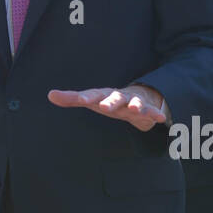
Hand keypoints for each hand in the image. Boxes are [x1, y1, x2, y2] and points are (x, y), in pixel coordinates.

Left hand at [48, 84, 169, 131]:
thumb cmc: (109, 101)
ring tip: (135, 109)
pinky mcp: (147, 109)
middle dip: (110, 102)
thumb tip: (50, 95)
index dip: (86, 98)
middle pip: (114, 98)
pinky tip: (161, 118)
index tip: (80, 101)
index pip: (92, 95)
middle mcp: (118, 96)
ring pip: (134, 103)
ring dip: (135, 106)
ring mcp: (133, 102)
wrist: (137, 97)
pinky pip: (152, 111)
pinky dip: (155, 114)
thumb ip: (71, 99)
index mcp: (103, 95)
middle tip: (104, 107)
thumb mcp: (92, 100)